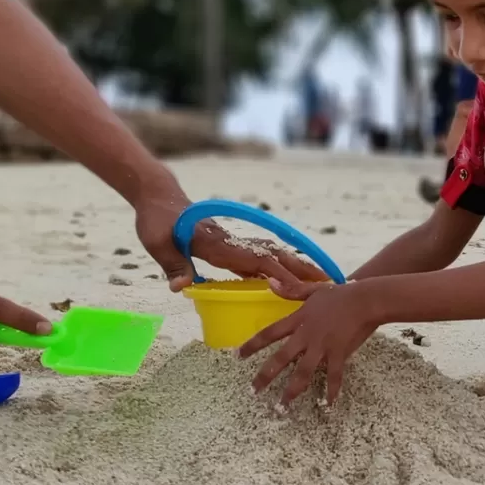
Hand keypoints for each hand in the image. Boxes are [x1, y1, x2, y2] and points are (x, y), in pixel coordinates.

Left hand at [133, 189, 329, 293]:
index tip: (299, 287)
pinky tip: (291, 277)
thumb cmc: (156, 221)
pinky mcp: (232, 245)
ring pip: (272, 255)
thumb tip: (180, 287)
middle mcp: (232, 243)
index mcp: (218, 245)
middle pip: (274, 256)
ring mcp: (234, 243)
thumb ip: (172, 264)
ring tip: (321, 280)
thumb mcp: (158, 243)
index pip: (255, 261)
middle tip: (328, 282)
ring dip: (297, 267)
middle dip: (301, 270)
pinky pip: (261, 257)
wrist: (159, 197)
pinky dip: (281, 266)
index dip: (278, 274)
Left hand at [238, 279, 376, 407]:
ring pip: (303, 373)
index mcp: (298, 319)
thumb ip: (291, 290)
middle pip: (281, 358)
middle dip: (265, 376)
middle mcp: (306, 335)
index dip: (252, 345)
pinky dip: (331, 392)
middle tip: (253, 391)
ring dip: (292, 391)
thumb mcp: (313, 289)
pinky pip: (334, 377)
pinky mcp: (339, 354)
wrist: (365, 300)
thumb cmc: (341, 294)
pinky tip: (327, 405)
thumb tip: (269, 284)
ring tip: (282, 407)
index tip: (238, 356)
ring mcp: (322, 346)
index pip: (269, 333)